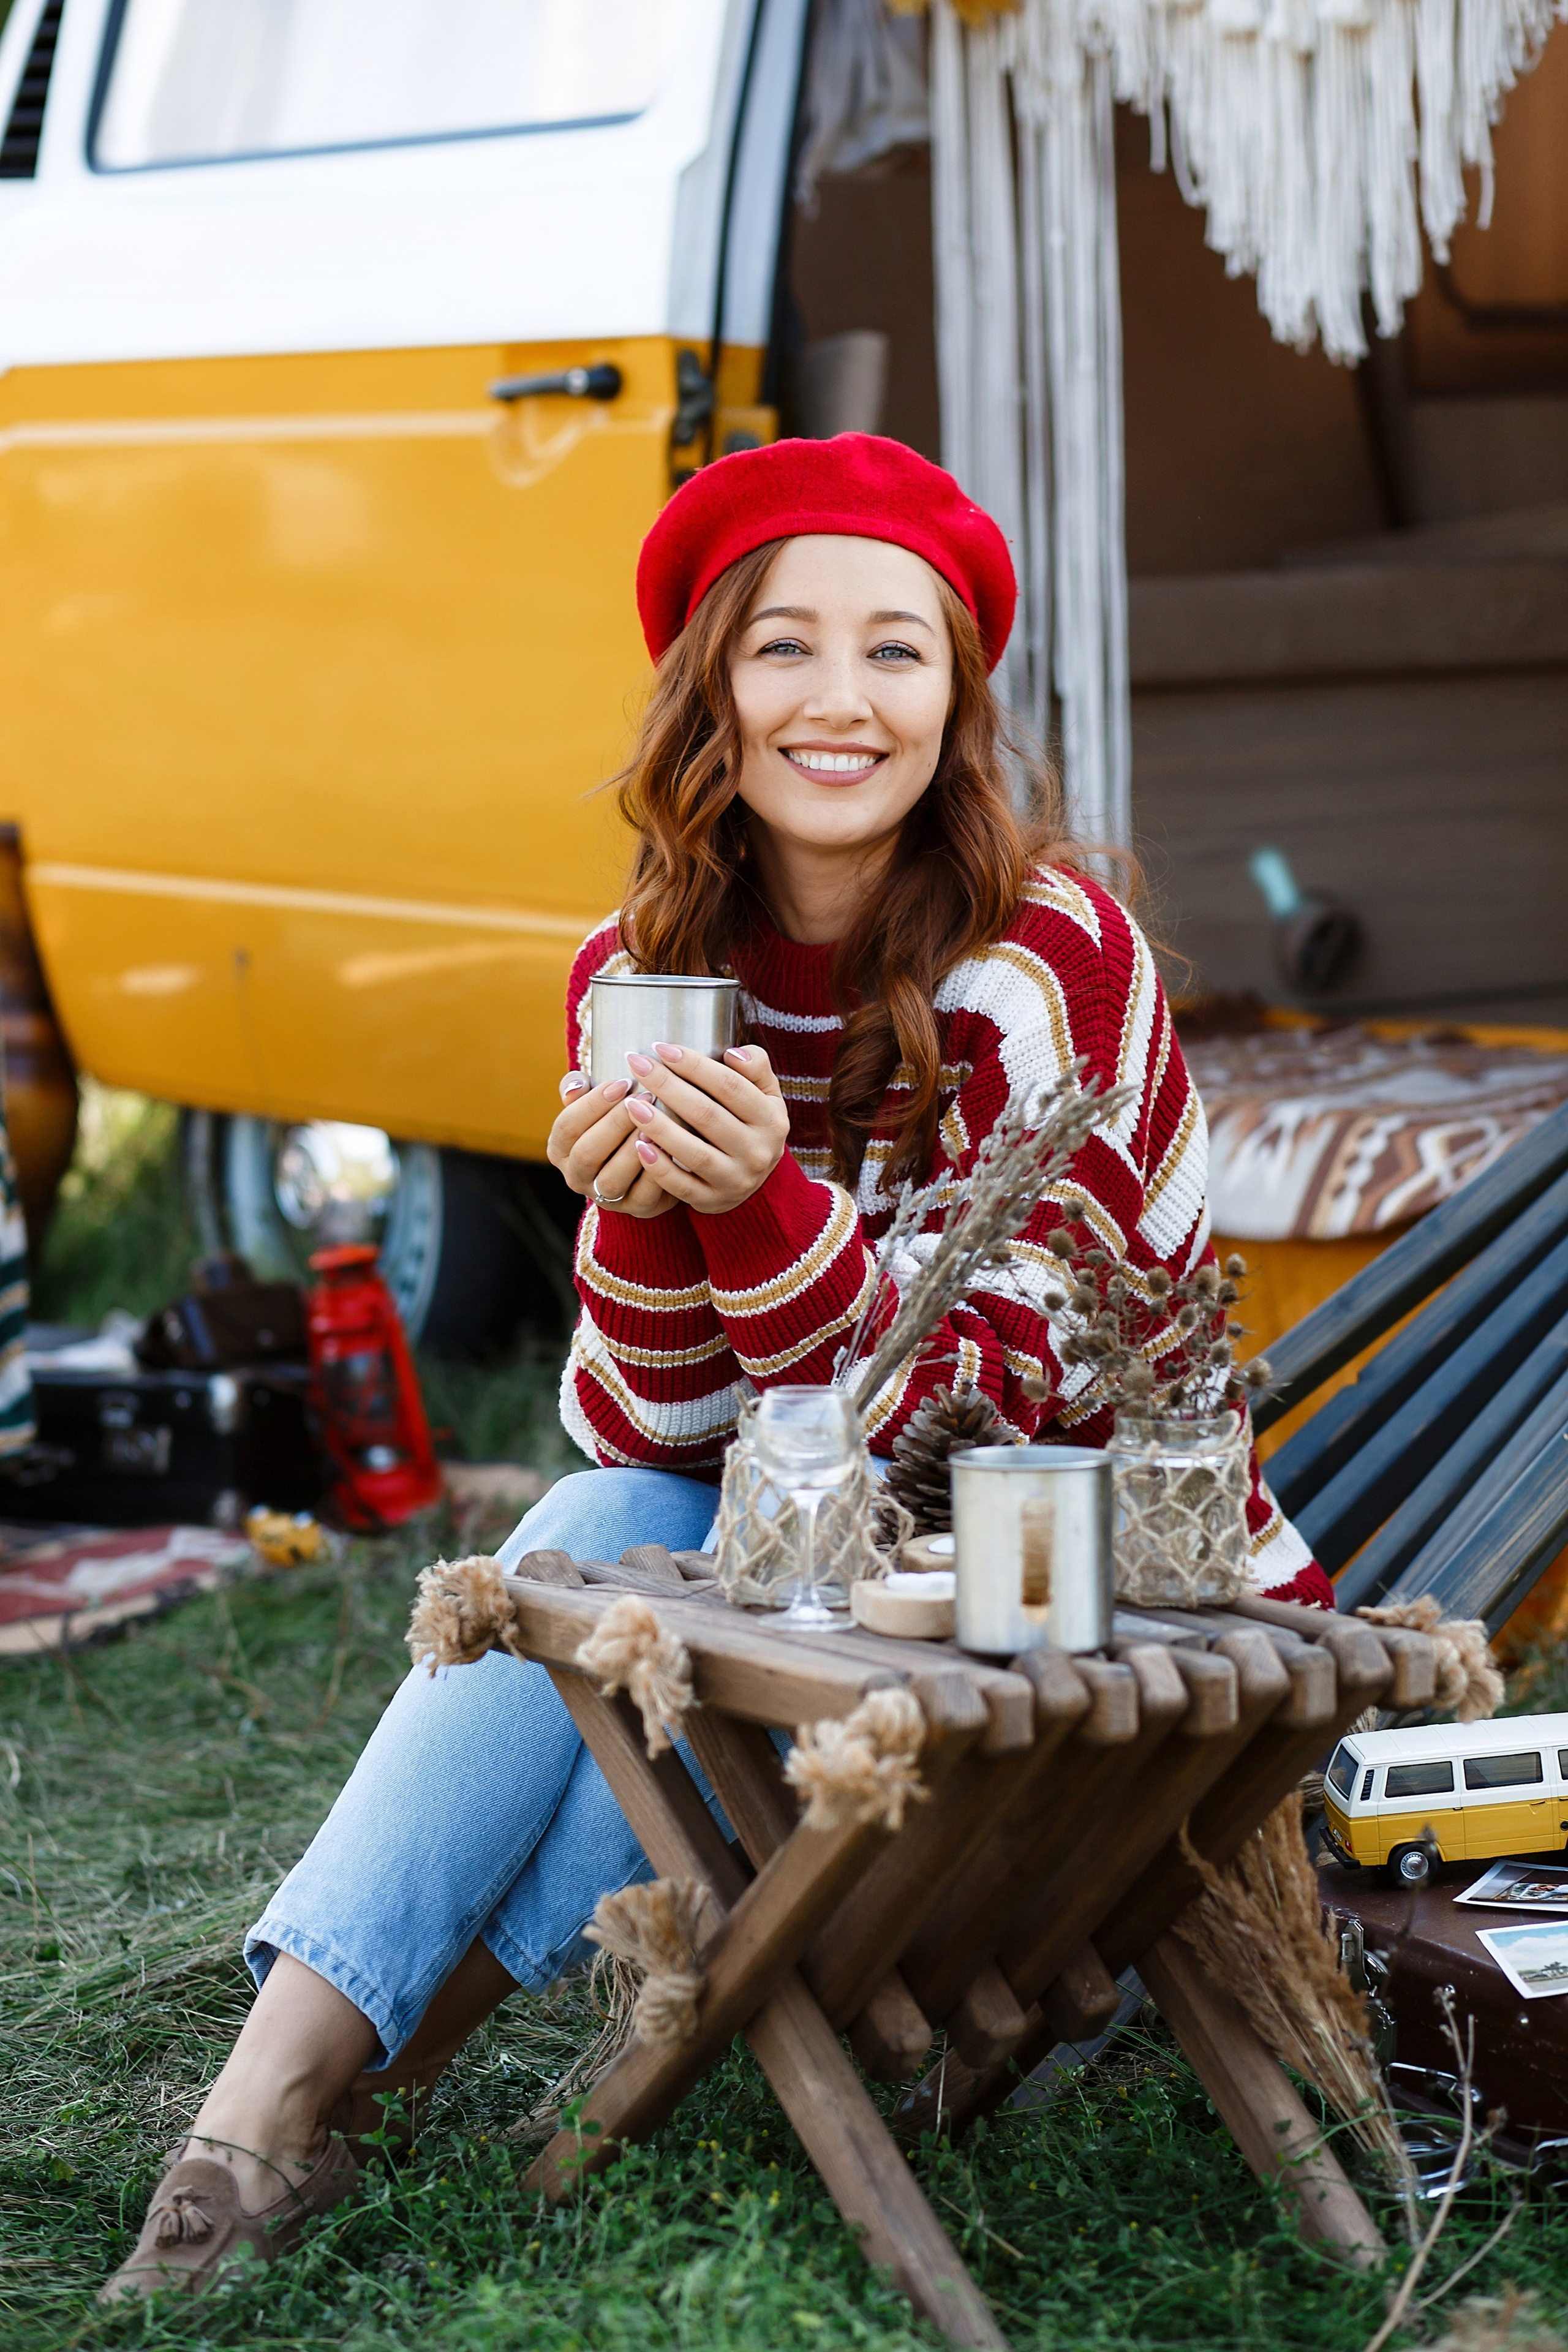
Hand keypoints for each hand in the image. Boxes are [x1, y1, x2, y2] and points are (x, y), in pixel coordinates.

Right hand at [546, 1073, 676, 1219]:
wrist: (650, 1156)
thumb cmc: (618, 1121)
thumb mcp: (596, 1103)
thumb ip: (579, 1088)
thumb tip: (576, 1084)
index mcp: (561, 1150)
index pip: (567, 1127)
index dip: (592, 1103)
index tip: (622, 1082)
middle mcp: (577, 1177)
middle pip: (587, 1153)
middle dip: (616, 1124)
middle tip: (645, 1098)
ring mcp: (606, 1197)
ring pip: (612, 1179)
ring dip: (633, 1150)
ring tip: (655, 1124)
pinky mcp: (637, 1209)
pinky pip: (645, 1195)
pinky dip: (657, 1171)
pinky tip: (670, 1147)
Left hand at [619, 1043, 788, 1215]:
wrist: (753, 1177)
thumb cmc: (749, 1122)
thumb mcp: (765, 1094)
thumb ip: (755, 1066)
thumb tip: (734, 1053)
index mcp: (771, 1119)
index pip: (729, 1086)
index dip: (694, 1064)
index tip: (661, 1048)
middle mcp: (758, 1152)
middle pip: (707, 1115)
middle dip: (667, 1086)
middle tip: (636, 1064)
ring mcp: (736, 1180)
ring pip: (694, 1153)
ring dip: (659, 1127)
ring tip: (631, 1105)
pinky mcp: (713, 1201)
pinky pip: (682, 1186)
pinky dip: (659, 1167)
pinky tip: (638, 1145)